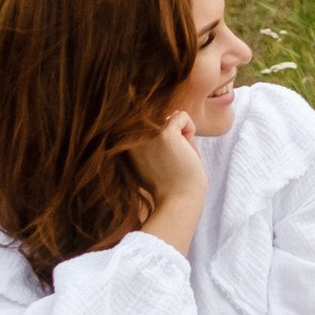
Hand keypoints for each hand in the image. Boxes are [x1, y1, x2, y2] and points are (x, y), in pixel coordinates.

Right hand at [129, 112, 206, 249]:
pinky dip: (190, 131)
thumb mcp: (152, 160)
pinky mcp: (163, 133)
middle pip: (162, 119)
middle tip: (173, 162)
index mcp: (124, 145)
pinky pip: (182, 116)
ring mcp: (144, 134)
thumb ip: (151, 139)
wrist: (179, 202)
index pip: (149, 124)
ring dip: (182, 135)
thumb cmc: (171, 185)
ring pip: (171, 116)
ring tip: (178, 158)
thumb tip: (169, 112)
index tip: (164, 164)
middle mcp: (130, 138)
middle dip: (174, 137)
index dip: (166, 141)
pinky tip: (185, 152)